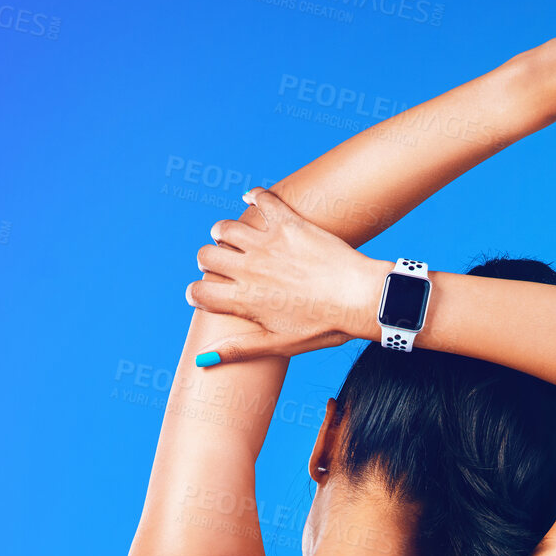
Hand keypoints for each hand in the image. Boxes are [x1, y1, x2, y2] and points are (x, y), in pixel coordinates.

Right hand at [185, 188, 386, 362]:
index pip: (199, 293)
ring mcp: (267, 243)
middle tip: (223, 268)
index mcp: (245, 299)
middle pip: (206, 256)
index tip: (204, 296)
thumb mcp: (280, 344)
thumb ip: (240, 349)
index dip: (196, 295)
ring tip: (234, 240)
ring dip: (223, 233)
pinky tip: (253, 200)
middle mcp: (250, 268)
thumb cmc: (323, 327)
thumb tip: (203, 359)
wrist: (359, 299)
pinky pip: (262, 198)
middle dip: (208, 263)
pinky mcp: (288, 223)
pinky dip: (255, 196)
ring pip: (224, 228)